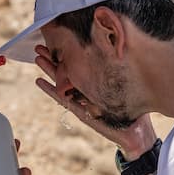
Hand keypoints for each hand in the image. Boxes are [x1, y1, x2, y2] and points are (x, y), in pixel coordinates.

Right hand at [34, 44, 156, 159]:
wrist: (136, 134)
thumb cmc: (136, 111)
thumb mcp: (129, 87)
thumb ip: (122, 72)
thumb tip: (124, 49)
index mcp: (97, 84)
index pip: (80, 66)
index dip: (68, 54)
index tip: (59, 40)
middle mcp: (87, 91)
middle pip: (66, 72)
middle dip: (53, 58)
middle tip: (39, 46)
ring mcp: (82, 102)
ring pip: (61, 83)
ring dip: (48, 70)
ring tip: (37, 58)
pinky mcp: (81, 113)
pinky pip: (63, 100)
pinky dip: (51, 90)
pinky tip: (39, 81)